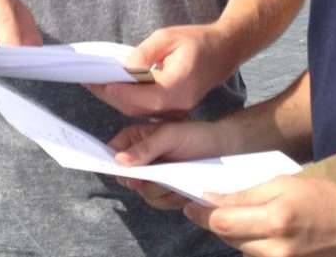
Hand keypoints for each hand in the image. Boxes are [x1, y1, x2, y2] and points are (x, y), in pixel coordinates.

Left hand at [89, 23, 237, 116]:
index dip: (117, 91)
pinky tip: (119, 88)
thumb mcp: (167, 37)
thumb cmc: (198, 40)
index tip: (97, 82)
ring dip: (119, 100)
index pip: (140, 96)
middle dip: (111, 96)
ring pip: (141, 111)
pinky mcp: (176, 108)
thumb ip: (143, 54)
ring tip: (100, 84)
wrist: (225, 50)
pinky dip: (132, 101)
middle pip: (136, 108)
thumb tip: (124, 70)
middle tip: (91, 83)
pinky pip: (149, 109)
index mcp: (177, 85)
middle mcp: (178, 103)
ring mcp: (179, 109)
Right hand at [108, 119, 232, 209]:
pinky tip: (184, 187)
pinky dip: (172, 197)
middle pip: (127, 179)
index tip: (127, 172)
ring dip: (162, 190)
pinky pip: (159, 201)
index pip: (112, 152)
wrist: (223, 148)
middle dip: (146, 180)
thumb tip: (119, 161)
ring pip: (144, 193)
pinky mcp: (165, 191)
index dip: (111, 164)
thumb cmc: (196, 134)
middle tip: (161, 173)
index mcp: (135, 139)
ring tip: (179, 176)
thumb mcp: (170, 135)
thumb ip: (145, 147)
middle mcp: (140, 160)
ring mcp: (152, 177)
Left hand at [185, 176, 335, 256]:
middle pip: (228, 237)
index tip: (190, 205)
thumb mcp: (284, 183)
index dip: (202, 214)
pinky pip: (256, 256)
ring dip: (236, 232)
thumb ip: (246, 194)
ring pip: (240, 248)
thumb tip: (212, 200)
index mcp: (275, 219)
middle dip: (218, 221)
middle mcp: (275, 248)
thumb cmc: (321, 197)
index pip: (223, 222)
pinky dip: (252, 243)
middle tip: (211, 206)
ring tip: (245, 216)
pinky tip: (261, 231)